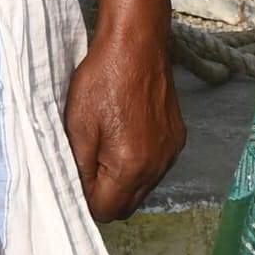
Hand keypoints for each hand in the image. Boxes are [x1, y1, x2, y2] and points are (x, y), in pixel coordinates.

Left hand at [62, 26, 186, 221]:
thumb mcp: (78, 126)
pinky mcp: (177, 137)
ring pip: (143, 187)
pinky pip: (156, 166)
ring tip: (106, 145)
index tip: (77, 175)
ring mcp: (170, 152)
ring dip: (123, 179)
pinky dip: (139, 162)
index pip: (106, 211)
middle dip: (105, 194)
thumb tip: (79, 194)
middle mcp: (157, 166)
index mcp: (131, 167)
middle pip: (127, 205)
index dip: (86, 199)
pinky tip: (126, 135)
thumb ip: (79, 168)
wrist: (136, 44)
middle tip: (87, 164)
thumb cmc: (103, 80)